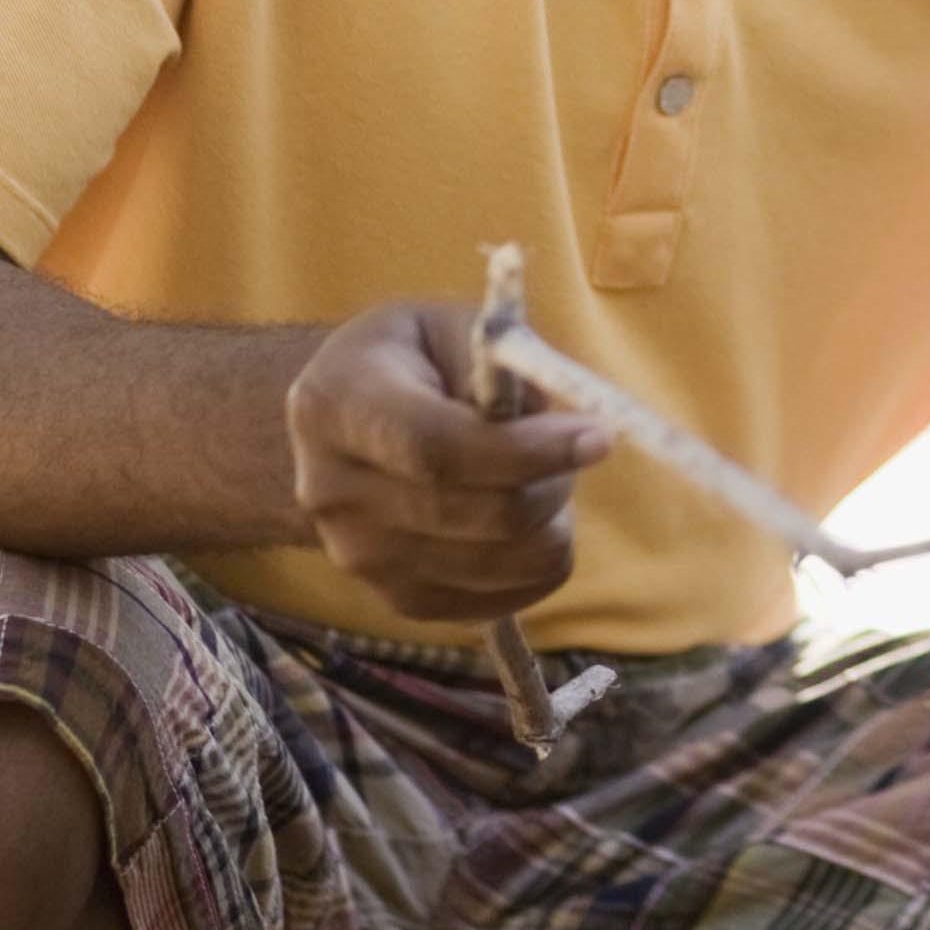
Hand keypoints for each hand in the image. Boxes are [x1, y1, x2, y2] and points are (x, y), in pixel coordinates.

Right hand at [285, 302, 610, 623]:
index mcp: (335, 406)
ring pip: (504, 563)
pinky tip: (523, 516)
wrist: (349, 425)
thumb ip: (505, 365)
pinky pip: (508, 597)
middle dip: (552, 481)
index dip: (525, 451)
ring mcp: (360, 559)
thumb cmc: (414, 362)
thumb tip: (567, 429)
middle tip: (578, 446)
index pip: (436, 449)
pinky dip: (538, 559)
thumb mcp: (451, 327)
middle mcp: (332, 493)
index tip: (598, 437)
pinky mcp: (400, 602)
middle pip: (478, 514)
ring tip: (537, 476)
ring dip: (551, 519)